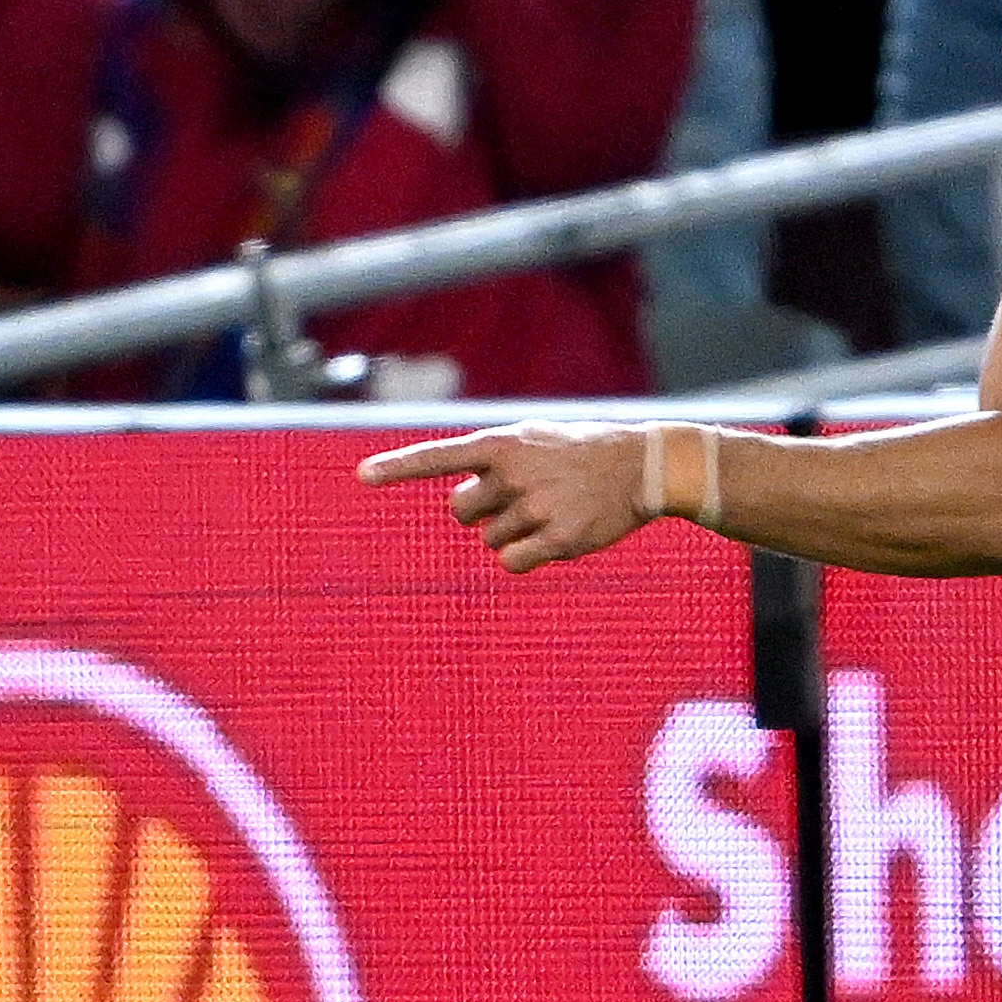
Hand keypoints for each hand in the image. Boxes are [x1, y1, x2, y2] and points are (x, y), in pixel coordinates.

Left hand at [360, 419, 652, 572]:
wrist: (640, 465)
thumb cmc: (579, 452)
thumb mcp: (533, 438)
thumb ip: (491, 462)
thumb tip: (457, 505)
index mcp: (502, 444)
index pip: (438, 456)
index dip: (397, 467)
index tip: (361, 476)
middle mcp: (512, 474)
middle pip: (461, 513)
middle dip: (483, 511)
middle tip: (522, 496)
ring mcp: (534, 508)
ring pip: (489, 540)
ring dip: (513, 532)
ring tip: (552, 508)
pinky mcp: (556, 539)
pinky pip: (512, 562)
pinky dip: (524, 557)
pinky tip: (553, 537)